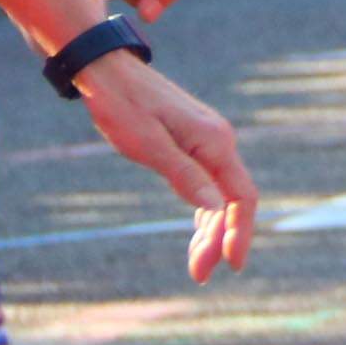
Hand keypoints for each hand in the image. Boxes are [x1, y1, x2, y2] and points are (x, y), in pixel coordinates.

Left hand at [68, 48, 256, 279]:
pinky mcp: (193, 142)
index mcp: (215, 143)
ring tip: (195, 262)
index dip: (241, 233)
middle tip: (199, 274)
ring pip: (220, 194)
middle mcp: (219, 141)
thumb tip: (216, 208)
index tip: (232, 265)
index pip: (242, 197)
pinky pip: (208, 182)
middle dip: (218, 239)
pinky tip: (196, 228)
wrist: (104, 70)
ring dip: (210, 229)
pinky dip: (203, 210)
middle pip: (231, 200)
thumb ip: (184, 177)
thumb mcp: (147, 145)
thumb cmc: (121, 106)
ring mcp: (207, 141)